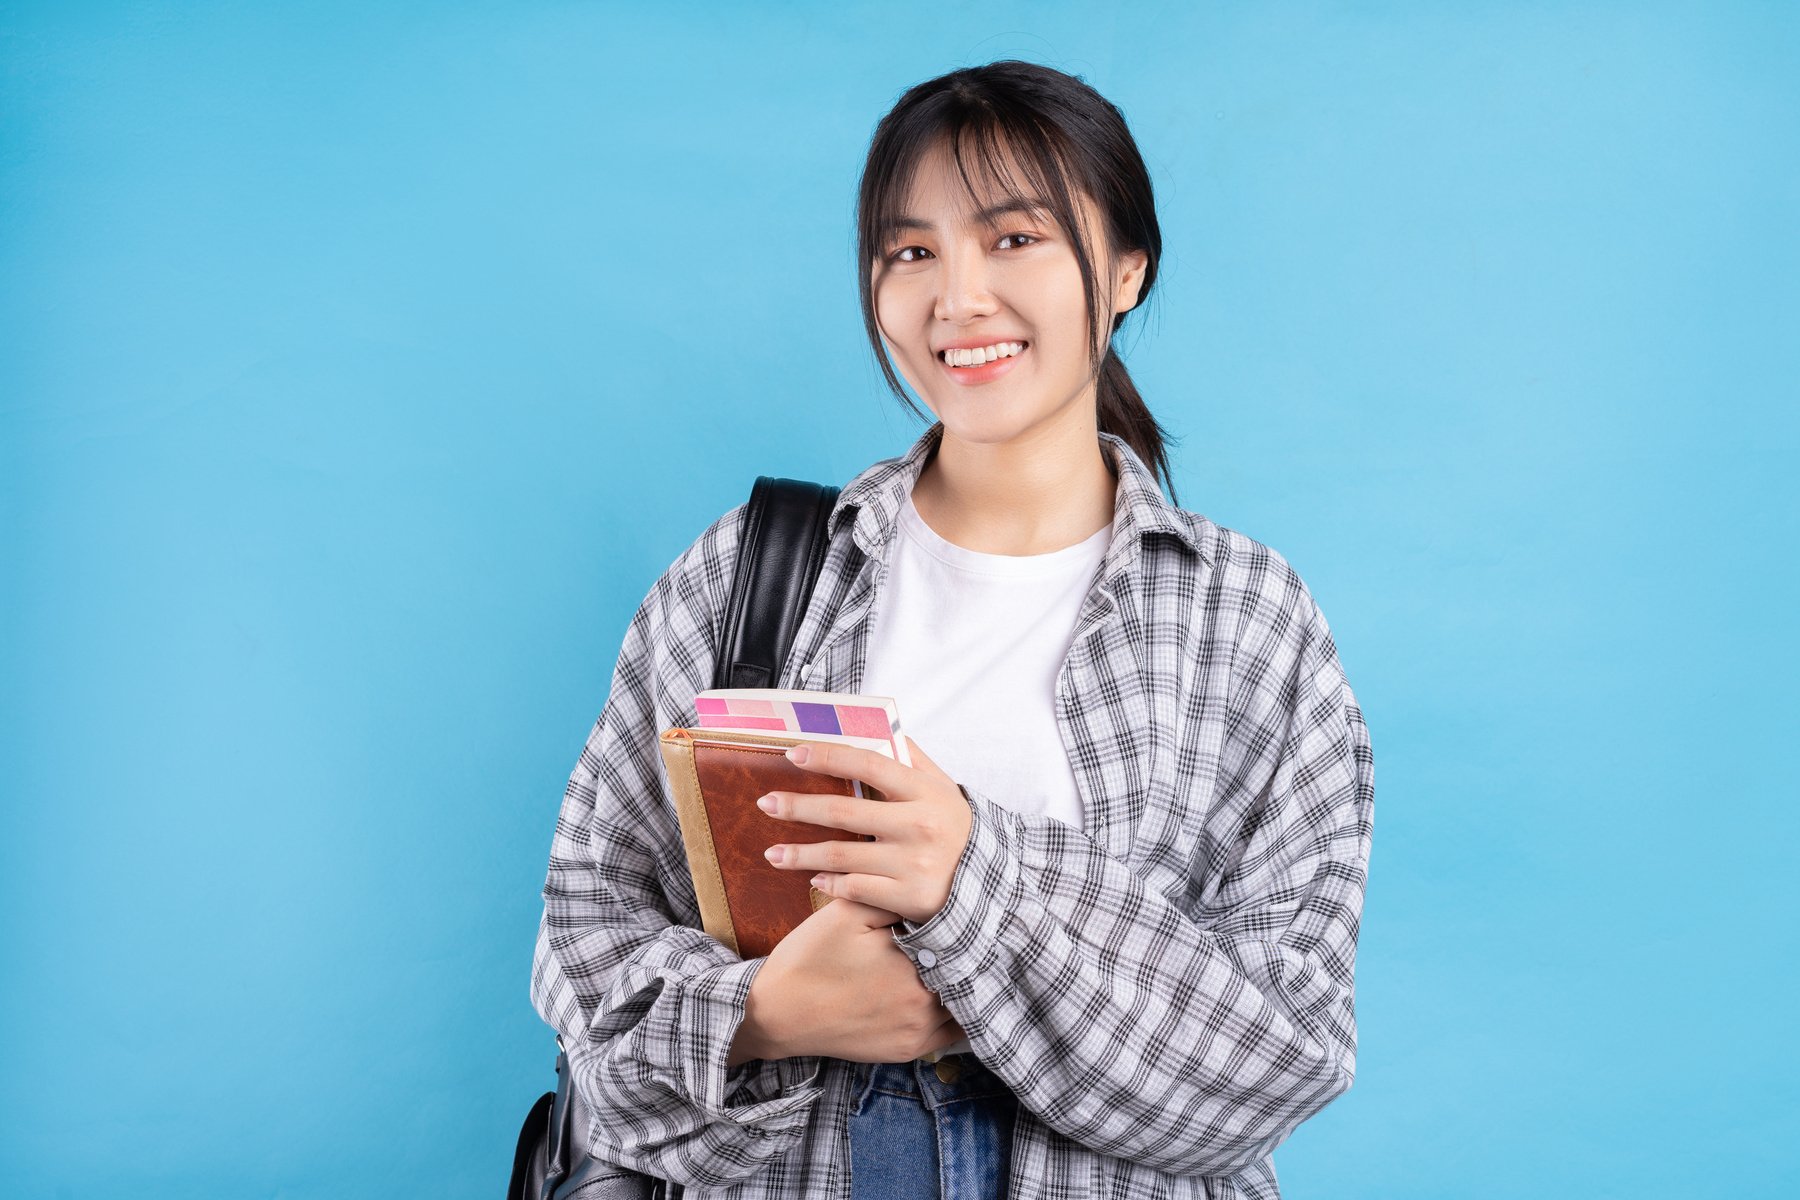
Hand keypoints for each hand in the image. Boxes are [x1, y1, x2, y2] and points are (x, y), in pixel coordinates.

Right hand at [731, 897, 965, 1064]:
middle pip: (963, 971)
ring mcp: (918, 1031)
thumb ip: (892, 898)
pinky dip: (956, 1015)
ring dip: (963, 984)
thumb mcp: (846, 913)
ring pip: (962, 1004)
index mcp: (914, 963)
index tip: (965, 913)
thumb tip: (930, 891)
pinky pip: (951, 1034)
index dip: (961, 924)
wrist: (776, 1012)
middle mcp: (924, 1002)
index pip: (957, 939)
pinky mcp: (908, 1051)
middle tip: (969, 936)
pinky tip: (951, 996)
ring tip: (962, 964)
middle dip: (965, 953)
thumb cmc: (809, 958)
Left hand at [758, 736, 971, 925]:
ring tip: (771, 854)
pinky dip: (829, 883)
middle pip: (844, 812)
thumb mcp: (942, 786)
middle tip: (765, 804)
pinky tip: (812, 877)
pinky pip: (855, 889)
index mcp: (924, 792)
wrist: (987, 882)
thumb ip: (911, 757)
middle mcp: (918, 826)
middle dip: (798, 807)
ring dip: (800, 854)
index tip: (792, 754)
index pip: (867, 764)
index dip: (827, 756)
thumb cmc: (955, 826)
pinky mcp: (906, 898)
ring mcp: (912, 864)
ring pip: (841, 856)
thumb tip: (877, 725)